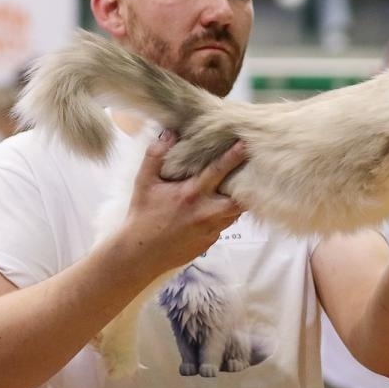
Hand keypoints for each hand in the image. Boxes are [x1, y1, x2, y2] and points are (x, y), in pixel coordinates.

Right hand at [120, 131, 246, 274]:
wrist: (139, 254)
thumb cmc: (142, 216)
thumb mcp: (144, 182)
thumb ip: (156, 156)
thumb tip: (169, 133)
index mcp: (191, 194)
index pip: (218, 171)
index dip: (233, 156)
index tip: (246, 144)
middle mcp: (206, 213)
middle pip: (239, 200)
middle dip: (247, 188)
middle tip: (248, 176)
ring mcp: (210, 230)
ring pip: (234, 214)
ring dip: (234, 203)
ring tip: (233, 191)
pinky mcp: (209, 243)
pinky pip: (222, 227)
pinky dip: (222, 217)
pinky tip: (214, 212)